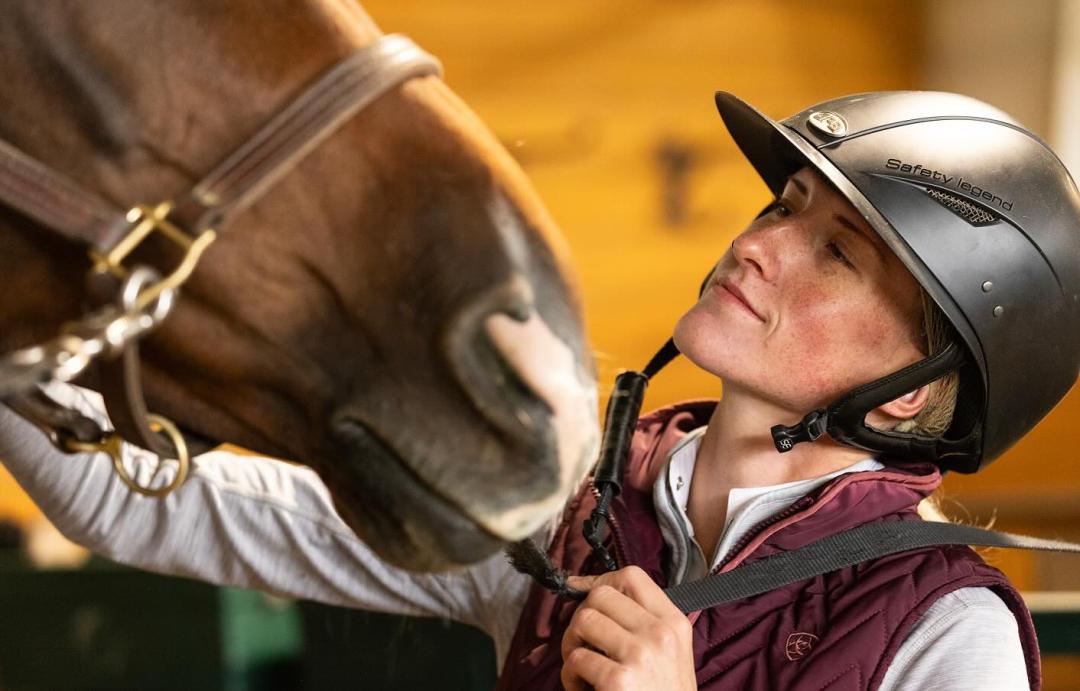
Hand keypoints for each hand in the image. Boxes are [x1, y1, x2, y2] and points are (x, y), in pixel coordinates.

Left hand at [560, 566, 695, 690]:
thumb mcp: (669, 654)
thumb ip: (641, 623)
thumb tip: (592, 589)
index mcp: (674, 622)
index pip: (631, 576)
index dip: (599, 580)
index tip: (581, 592)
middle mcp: (660, 633)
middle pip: (600, 596)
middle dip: (582, 618)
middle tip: (584, 645)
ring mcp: (641, 654)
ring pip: (583, 622)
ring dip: (573, 646)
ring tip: (584, 669)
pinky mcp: (620, 680)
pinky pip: (576, 659)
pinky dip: (572, 677)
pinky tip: (586, 690)